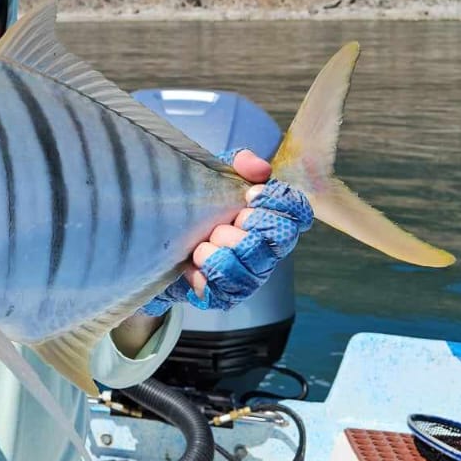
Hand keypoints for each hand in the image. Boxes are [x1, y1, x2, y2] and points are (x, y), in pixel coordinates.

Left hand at [142, 149, 313, 313]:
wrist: (163, 237)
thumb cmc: (199, 205)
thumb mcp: (216, 175)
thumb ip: (240, 164)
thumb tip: (259, 169)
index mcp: (271, 218)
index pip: (297, 212)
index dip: (278, 202)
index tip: (249, 194)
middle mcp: (268, 250)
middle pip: (276, 241)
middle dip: (245, 229)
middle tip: (219, 224)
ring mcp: (250, 276)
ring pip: (248, 269)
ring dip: (219, 254)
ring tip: (201, 245)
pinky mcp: (226, 296)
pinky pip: (223, 290)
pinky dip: (202, 275)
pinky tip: (190, 265)